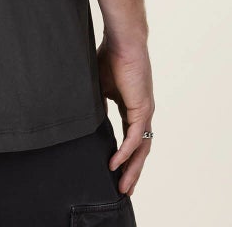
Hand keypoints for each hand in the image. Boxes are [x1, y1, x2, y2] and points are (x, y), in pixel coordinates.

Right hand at [96, 37, 154, 195]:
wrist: (122, 40)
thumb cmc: (109, 55)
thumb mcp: (99, 85)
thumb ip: (98, 102)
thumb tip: (87, 118)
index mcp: (132, 106)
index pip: (130, 138)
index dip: (124, 156)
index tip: (114, 171)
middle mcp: (141, 113)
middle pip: (140, 149)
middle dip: (132, 171)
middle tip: (124, 189)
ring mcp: (144, 112)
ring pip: (141, 149)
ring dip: (132, 169)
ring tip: (122, 186)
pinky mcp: (142, 109)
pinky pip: (134, 138)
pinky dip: (125, 152)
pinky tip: (115, 164)